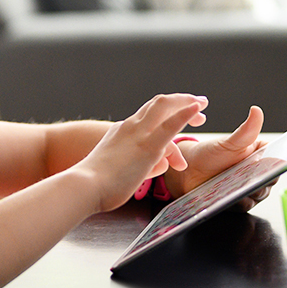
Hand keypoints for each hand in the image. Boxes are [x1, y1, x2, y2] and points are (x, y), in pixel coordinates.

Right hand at [75, 94, 207, 211]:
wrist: (85, 186)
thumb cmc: (97, 186)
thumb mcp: (120, 170)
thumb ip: (143, 165)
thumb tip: (160, 165)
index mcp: (121, 132)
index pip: (147, 116)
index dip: (166, 114)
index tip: (179, 119)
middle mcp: (130, 127)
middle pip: (158, 104)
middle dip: (180, 101)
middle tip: (199, 106)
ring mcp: (139, 135)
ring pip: (165, 107)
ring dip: (186, 103)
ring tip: (202, 109)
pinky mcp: (148, 147)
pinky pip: (170, 125)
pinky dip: (185, 113)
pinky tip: (197, 107)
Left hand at [166, 106, 271, 210]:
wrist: (190, 171)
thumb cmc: (211, 153)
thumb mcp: (230, 142)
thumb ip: (246, 130)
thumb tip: (256, 111)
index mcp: (261, 155)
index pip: (278, 160)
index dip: (278, 163)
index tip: (275, 163)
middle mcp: (259, 173)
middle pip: (270, 179)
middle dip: (263, 179)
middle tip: (254, 175)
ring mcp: (250, 189)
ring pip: (259, 194)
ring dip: (251, 191)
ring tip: (241, 186)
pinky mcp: (239, 203)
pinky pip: (245, 205)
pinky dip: (240, 201)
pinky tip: (233, 196)